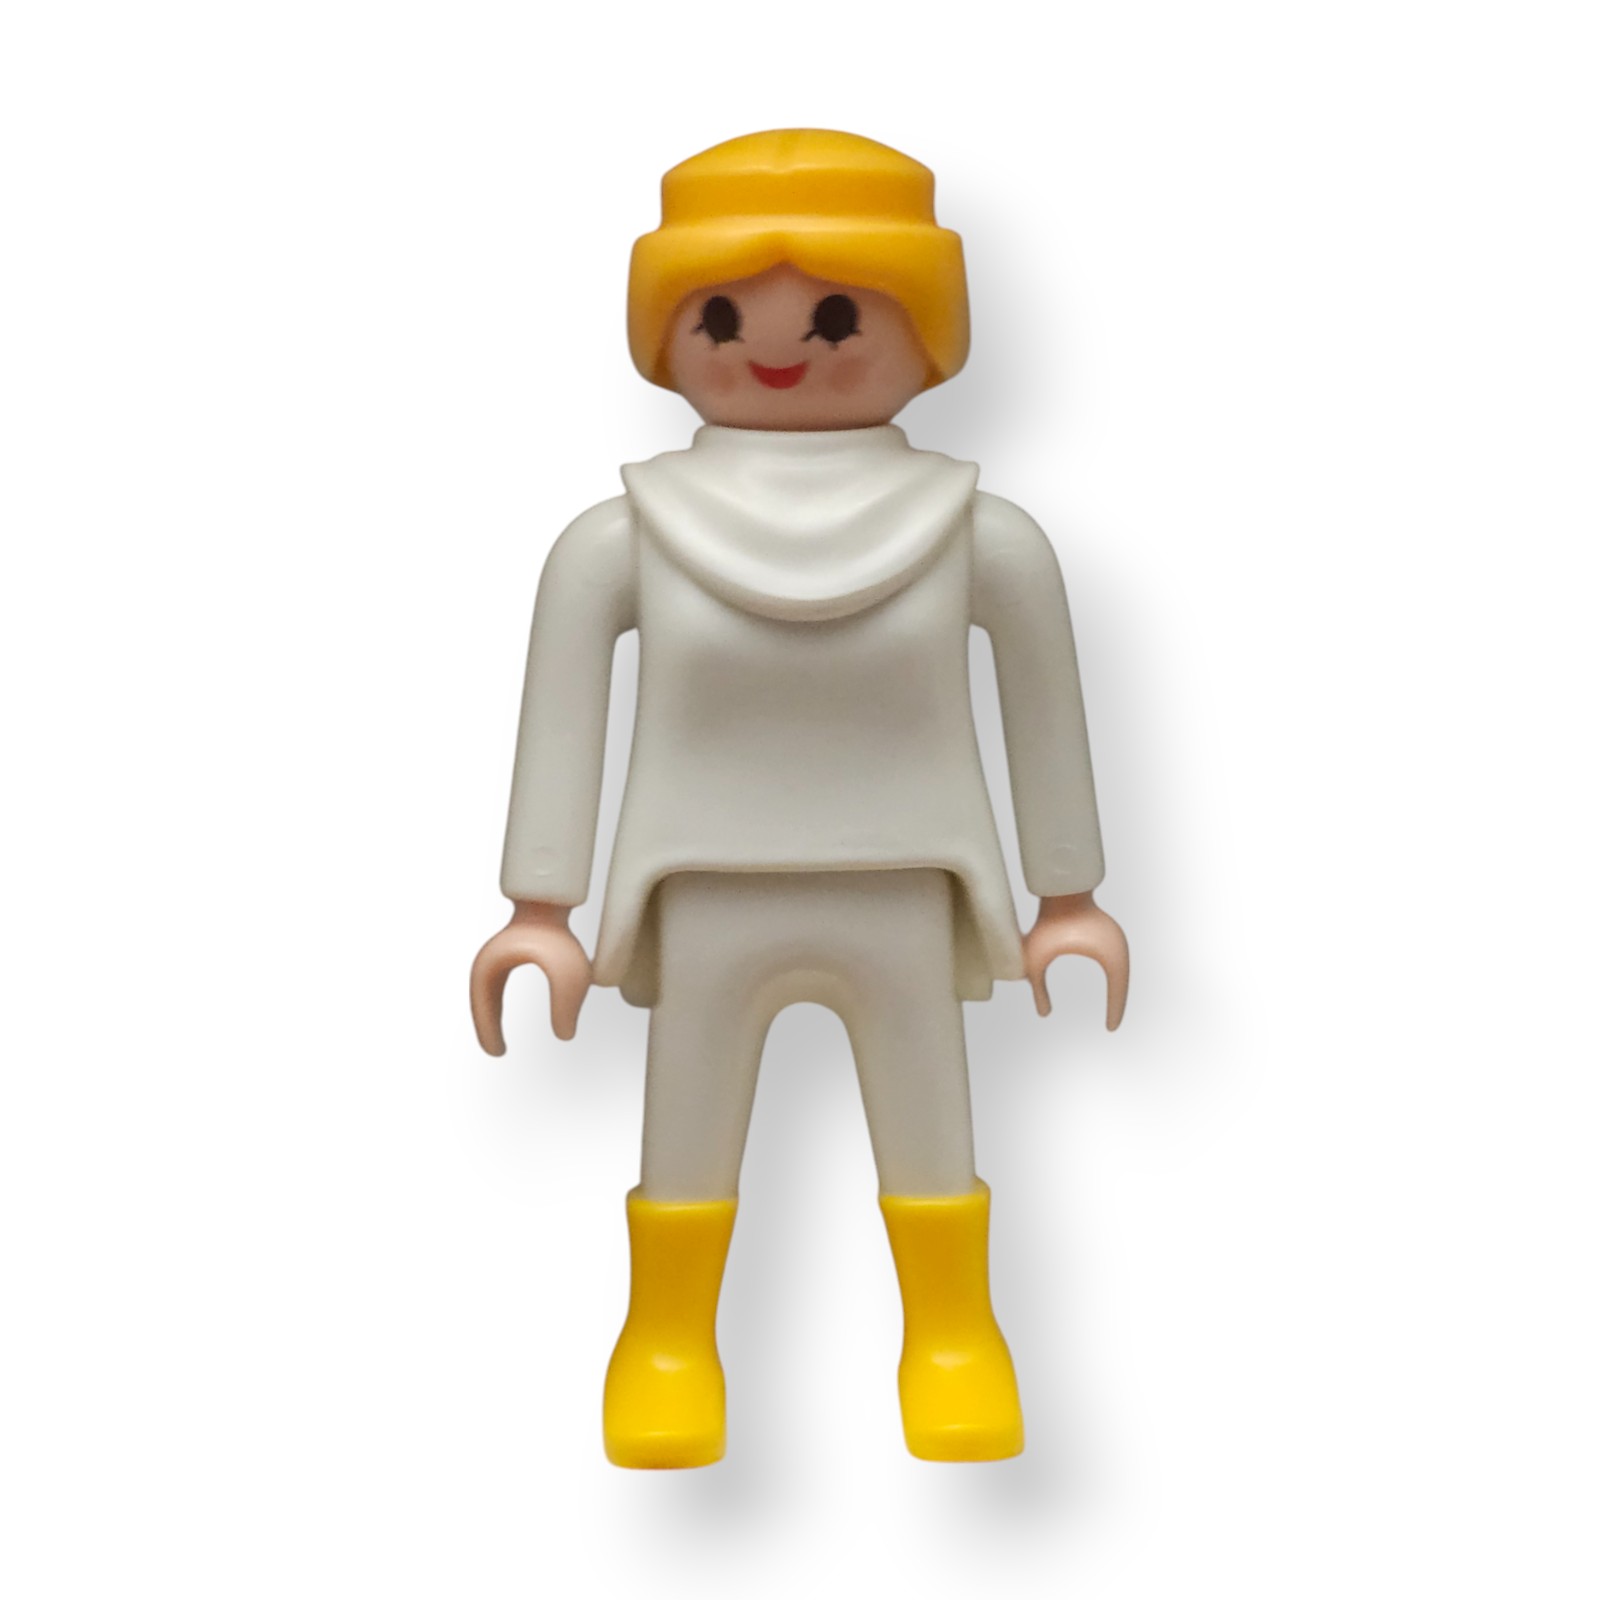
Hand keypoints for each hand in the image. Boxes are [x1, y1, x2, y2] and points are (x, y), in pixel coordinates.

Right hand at [470, 901, 592, 1053]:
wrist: (552, 900)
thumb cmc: (559, 935)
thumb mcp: (569, 975)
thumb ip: (567, 1006)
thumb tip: (565, 1035)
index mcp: (491, 969)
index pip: (484, 1009)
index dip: (489, 1033)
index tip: (500, 1053)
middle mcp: (488, 963)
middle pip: (481, 1004)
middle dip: (487, 1029)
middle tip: (497, 1052)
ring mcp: (496, 957)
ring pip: (486, 996)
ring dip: (491, 1018)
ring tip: (498, 1043)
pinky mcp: (507, 953)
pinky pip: (496, 987)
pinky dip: (497, 1006)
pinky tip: (504, 1017)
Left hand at [1023, 891, 1129, 1030]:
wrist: (1057, 889)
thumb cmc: (1047, 922)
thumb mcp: (1037, 960)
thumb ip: (1038, 988)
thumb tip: (1043, 1015)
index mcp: (1109, 955)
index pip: (1118, 990)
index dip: (1115, 1011)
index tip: (1110, 1029)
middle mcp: (1117, 945)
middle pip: (1123, 981)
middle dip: (1118, 1002)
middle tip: (1112, 1025)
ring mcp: (1112, 935)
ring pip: (1119, 968)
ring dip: (1115, 985)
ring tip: (1111, 1007)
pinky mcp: (1103, 929)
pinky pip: (1110, 956)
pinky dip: (1110, 970)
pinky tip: (1104, 978)